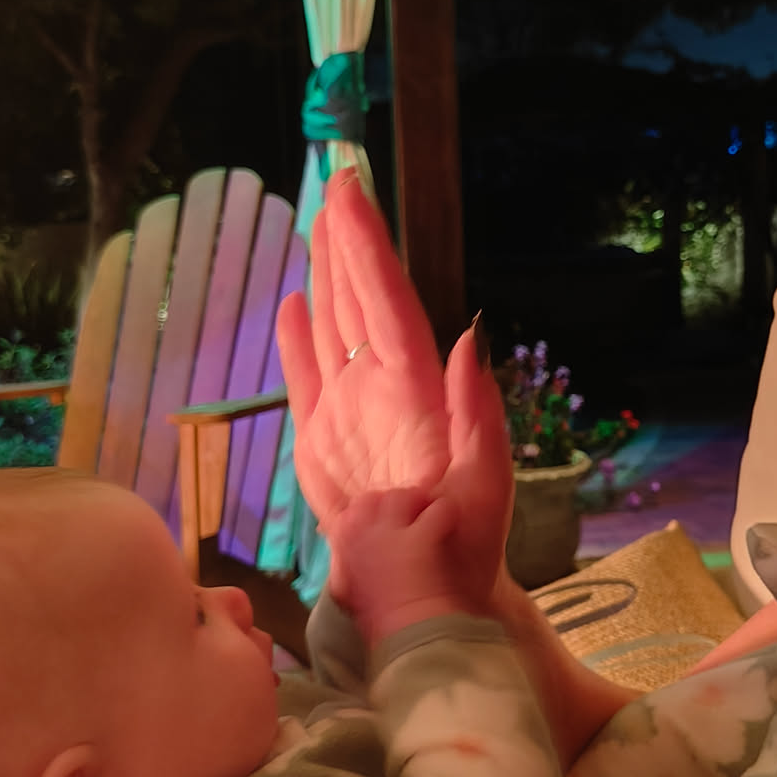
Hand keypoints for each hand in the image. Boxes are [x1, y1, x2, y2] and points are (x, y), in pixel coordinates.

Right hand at [278, 171, 512, 573]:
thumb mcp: (484, 483)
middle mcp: (384, 390)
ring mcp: (352, 411)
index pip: (389, 305)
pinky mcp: (325, 440)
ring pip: (334, 326)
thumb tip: (467, 337)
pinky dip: (297, 340)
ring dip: (326, 275)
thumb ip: (478, 412)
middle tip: (339, 180)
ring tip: (318, 223)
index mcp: (420, 392)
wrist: (428, 595)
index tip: (353, 194)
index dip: (369, 249)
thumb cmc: (464, 547)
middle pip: (361, 301)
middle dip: (350, 241)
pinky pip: (306, 377)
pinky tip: (292, 304)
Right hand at [327, 487, 472, 641]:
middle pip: (378, 497)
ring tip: (433, 524)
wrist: (407, 640)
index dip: (375, 513)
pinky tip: (448, 531)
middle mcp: (359, 532)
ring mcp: (389, 531)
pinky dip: (447, 516)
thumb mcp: (351, 593)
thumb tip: (349, 559)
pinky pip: (439, 507)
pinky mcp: (421, 537)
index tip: (389, 526)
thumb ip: (350, 568)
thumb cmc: (380, 624)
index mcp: (341, 547)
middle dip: (398, 504)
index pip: (355, 510)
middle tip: (415, 522)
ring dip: (422, 505)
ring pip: (406, 495)